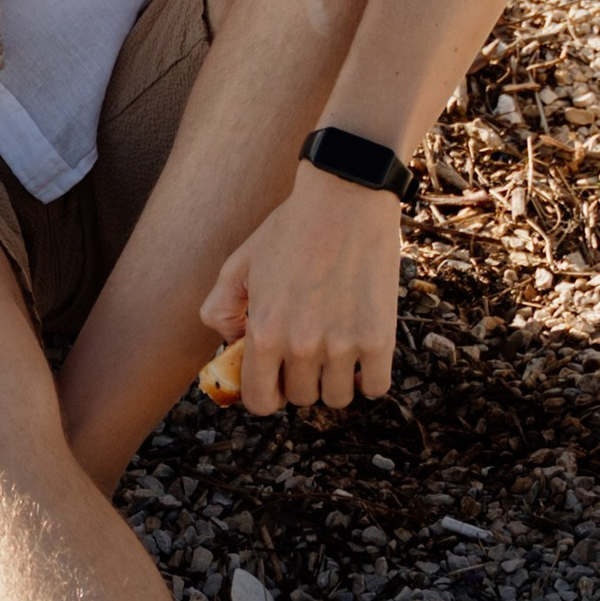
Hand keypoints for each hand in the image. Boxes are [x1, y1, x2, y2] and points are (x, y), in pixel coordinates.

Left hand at [203, 168, 402, 412]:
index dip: (266, 395)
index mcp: (265, 332)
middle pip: (302, 399)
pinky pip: (375, 387)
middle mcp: (302, 346)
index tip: (275, 380)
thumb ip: (221, 308)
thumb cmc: (290, 229)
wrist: (345, 199)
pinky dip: (368, 379)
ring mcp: (343, 345)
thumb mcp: (239, 263)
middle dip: (301, 381)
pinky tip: (361, 357)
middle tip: (307, 353)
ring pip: (337, 398)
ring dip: (334, 382)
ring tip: (335, 353)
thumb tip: (232, 341)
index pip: (260, 401)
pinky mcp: (379, 338)